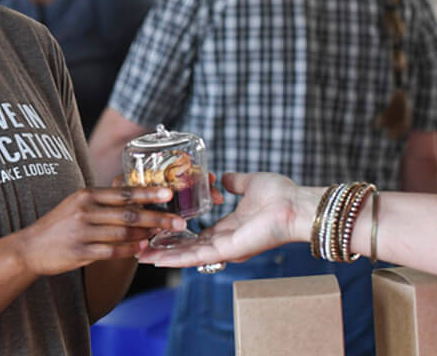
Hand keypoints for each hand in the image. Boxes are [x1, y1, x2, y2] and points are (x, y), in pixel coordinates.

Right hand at [16, 185, 183, 276]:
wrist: (29, 247)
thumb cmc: (58, 225)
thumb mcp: (76, 204)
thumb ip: (101, 200)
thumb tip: (133, 197)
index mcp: (86, 195)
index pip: (123, 192)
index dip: (148, 193)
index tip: (169, 192)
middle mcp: (85, 211)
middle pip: (128, 213)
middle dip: (156, 217)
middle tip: (178, 221)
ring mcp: (82, 232)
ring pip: (123, 232)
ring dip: (145, 234)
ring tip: (162, 234)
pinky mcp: (80, 252)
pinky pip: (111, 251)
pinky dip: (129, 249)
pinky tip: (142, 248)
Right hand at [138, 172, 298, 267]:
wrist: (296, 205)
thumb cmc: (281, 195)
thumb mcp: (250, 183)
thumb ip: (236, 182)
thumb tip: (224, 178)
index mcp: (230, 226)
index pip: (198, 235)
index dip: (177, 235)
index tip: (158, 231)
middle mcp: (226, 241)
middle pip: (188, 248)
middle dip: (164, 249)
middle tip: (140, 248)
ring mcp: (226, 248)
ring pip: (188, 255)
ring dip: (164, 256)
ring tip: (140, 255)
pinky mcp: (228, 251)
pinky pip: (197, 256)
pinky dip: (176, 258)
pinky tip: (158, 258)